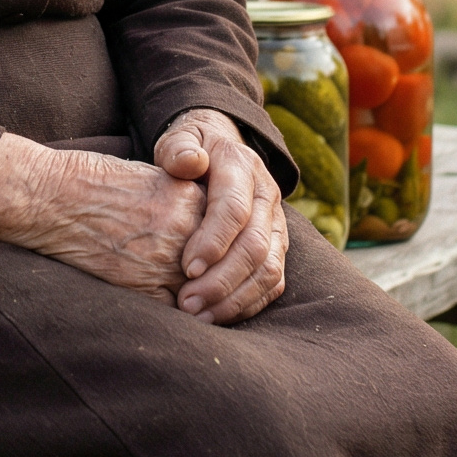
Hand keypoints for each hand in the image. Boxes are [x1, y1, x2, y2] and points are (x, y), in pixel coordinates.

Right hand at [0, 134, 209, 298]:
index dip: (230, 251)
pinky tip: (181, 315)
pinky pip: (176, 312)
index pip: (229, 234)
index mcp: (188, 197)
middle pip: (224, 265)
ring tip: (207, 308)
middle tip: (226, 292)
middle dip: (227, 280)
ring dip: (210, 303)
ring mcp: (164, 260)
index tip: (230, 262)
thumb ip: (183, 203)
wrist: (50, 197)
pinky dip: (181, 316)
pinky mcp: (142, 287)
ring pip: (207, 293)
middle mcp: (184, 228)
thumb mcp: (150, 178)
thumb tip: (206, 230)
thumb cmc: (92, 183)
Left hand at [152, 110, 287, 322]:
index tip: (187, 267)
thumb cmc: (189, 150)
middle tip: (187, 303)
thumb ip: (178, 149)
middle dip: (221, 280)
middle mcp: (266, 195)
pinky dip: (247, 303)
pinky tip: (217, 316)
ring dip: (235, 299)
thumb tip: (191, 162)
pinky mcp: (278, 247)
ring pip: (269, 270)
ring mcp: (276, 223)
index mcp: (242, 166)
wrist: (218, 149)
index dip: (213, 241)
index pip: (234, 209)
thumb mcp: (179, 139)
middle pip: (255, 246)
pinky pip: (272, 283)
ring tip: (199, 317)